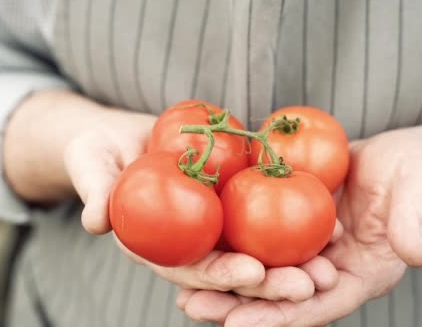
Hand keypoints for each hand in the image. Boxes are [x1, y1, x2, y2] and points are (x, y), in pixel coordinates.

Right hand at [62, 97, 343, 302]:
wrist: (124, 138)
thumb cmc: (98, 152)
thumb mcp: (91, 163)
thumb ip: (95, 189)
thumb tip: (94, 220)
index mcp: (157, 248)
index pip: (190, 270)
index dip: (220, 276)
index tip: (252, 274)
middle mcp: (191, 244)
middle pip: (233, 268)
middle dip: (271, 282)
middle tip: (310, 283)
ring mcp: (215, 226)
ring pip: (257, 248)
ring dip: (294, 260)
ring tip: (330, 264)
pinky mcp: (233, 202)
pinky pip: (266, 209)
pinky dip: (296, 218)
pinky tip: (330, 222)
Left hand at [178, 126, 421, 325]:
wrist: (406, 156)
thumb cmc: (420, 176)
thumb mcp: (420, 195)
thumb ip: (416, 224)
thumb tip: (418, 254)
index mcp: (362, 275)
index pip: (317, 306)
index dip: (279, 318)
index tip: (238, 325)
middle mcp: (332, 270)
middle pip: (282, 297)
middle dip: (239, 305)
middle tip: (194, 307)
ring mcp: (312, 249)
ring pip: (266, 272)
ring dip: (227, 282)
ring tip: (183, 288)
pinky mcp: (298, 224)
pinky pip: (263, 237)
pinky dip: (234, 246)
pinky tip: (199, 246)